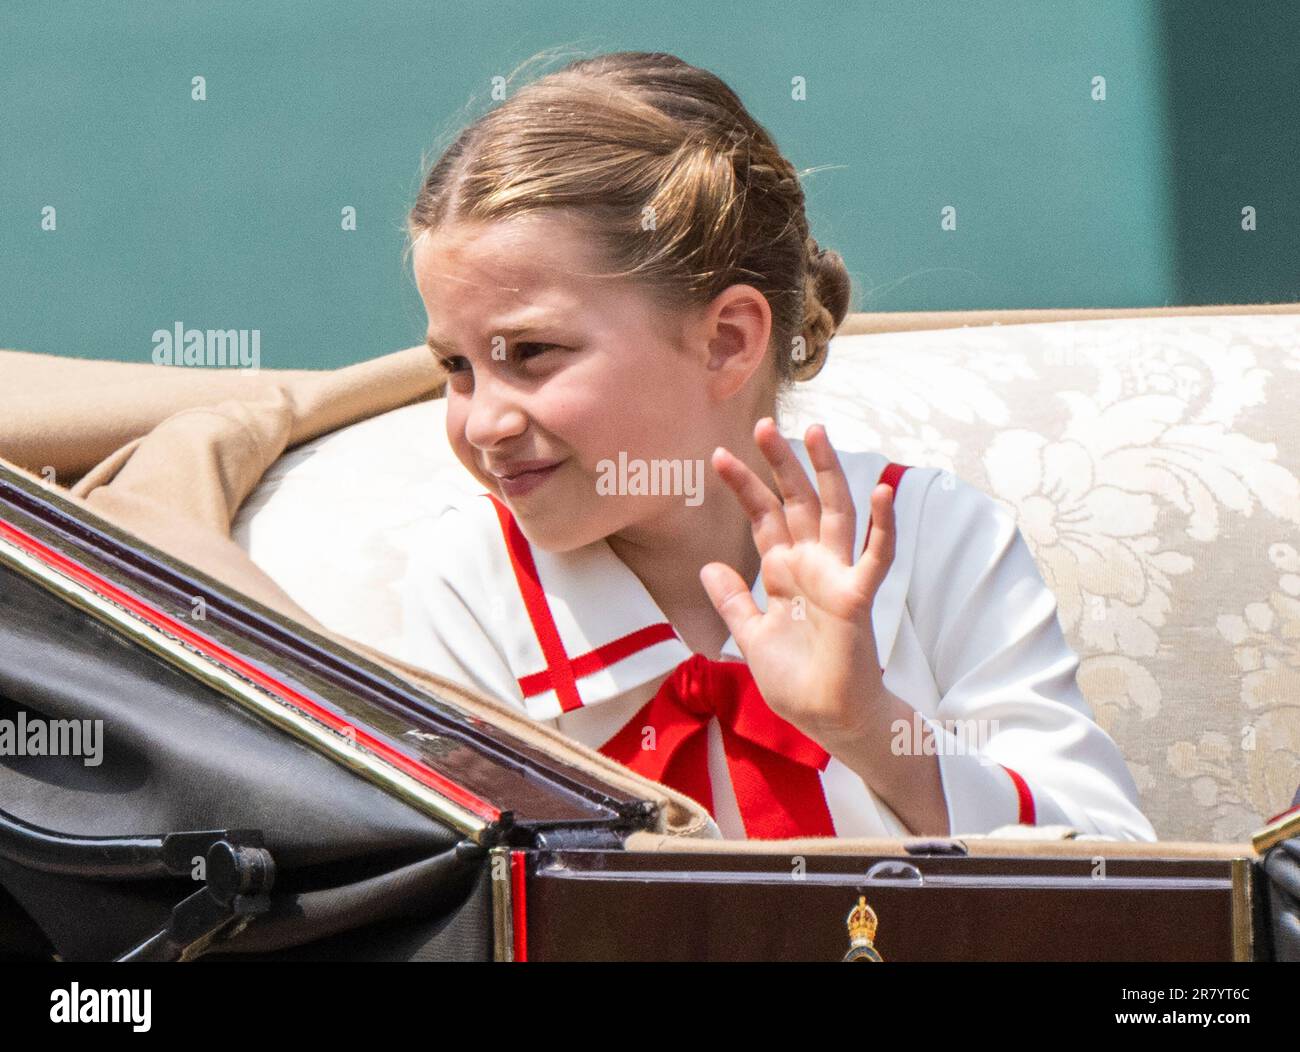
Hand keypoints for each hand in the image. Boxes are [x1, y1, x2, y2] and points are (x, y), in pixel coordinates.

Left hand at [700, 418, 896, 752]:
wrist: (826, 719)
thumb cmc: (797, 680)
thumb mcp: (751, 637)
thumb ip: (734, 602)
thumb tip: (708, 567)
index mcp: (784, 571)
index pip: (764, 517)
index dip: (744, 487)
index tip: (718, 456)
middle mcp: (811, 564)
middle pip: (798, 502)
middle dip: (781, 464)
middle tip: (764, 425)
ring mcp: (837, 576)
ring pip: (836, 512)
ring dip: (827, 472)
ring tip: (816, 432)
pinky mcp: (858, 596)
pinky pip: (875, 556)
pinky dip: (882, 525)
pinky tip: (884, 490)